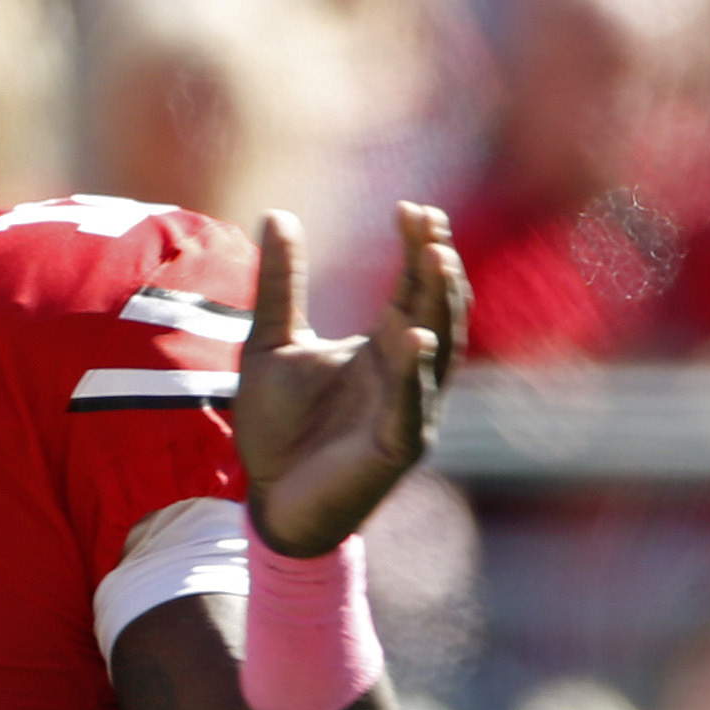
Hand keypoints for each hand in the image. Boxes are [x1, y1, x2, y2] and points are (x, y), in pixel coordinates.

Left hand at [232, 204, 466, 556]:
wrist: (269, 501)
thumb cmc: (278, 428)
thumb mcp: (271, 343)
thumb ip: (282, 284)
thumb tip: (278, 212)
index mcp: (384, 348)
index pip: (414, 288)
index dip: (419, 249)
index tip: (412, 209)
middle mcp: (408, 374)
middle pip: (436, 311)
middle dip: (437, 268)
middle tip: (430, 224)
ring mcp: (408, 410)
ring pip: (437, 353)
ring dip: (440, 308)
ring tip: (438, 262)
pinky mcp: (395, 447)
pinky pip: (411, 406)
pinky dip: (414, 374)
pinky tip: (417, 340)